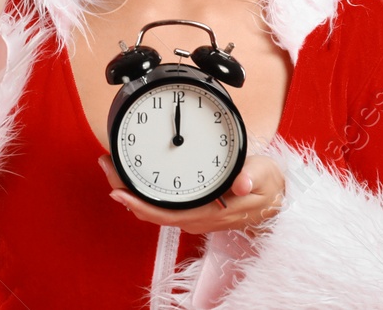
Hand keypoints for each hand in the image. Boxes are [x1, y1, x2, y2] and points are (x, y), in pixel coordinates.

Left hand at [97, 153, 285, 237]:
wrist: (277, 200)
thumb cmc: (268, 187)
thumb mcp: (265, 177)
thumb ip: (252, 177)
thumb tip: (241, 183)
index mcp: (210, 212)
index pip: (166, 214)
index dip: (139, 204)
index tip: (118, 190)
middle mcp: (197, 218)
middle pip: (151, 211)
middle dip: (125, 191)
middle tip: (106, 164)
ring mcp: (194, 215)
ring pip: (153, 209)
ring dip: (131, 190)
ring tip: (112, 166)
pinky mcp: (193, 208)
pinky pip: (161, 205)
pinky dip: (142, 192)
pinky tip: (133, 177)